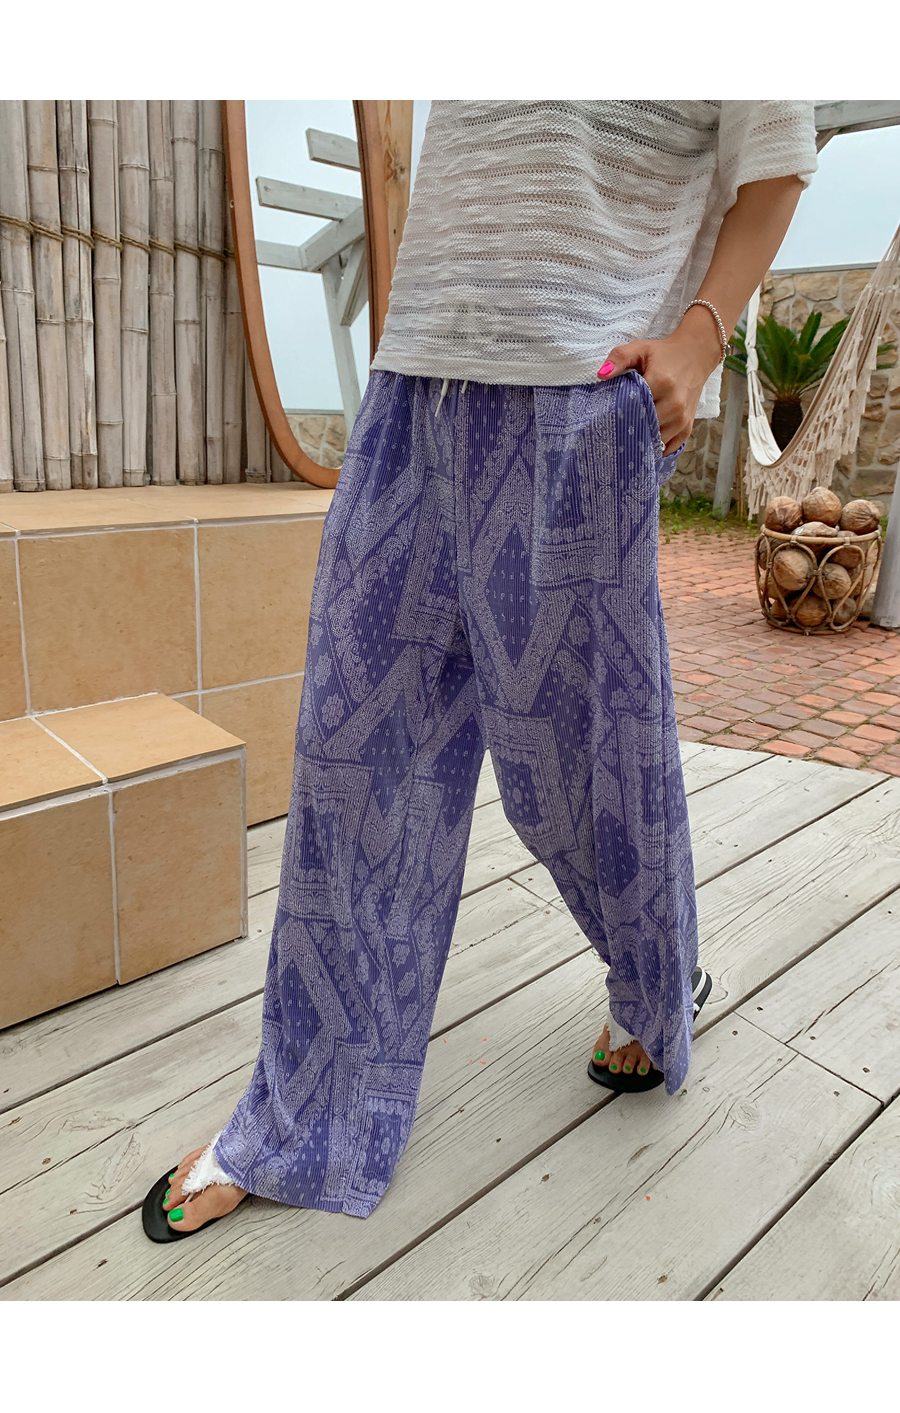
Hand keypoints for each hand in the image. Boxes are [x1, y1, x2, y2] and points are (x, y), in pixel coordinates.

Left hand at [597, 306, 723, 455]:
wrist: (695, 356)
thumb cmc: (663, 354)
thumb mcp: (640, 349)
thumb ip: (619, 358)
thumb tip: (602, 375)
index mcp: (661, 382)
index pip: (633, 406)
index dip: (618, 412)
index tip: (608, 414)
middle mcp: (674, 403)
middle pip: (644, 426)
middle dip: (629, 428)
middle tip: (616, 428)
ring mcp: (682, 418)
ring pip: (656, 440)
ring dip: (643, 439)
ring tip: (630, 434)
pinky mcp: (688, 427)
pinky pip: (669, 447)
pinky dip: (657, 447)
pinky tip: (646, 441)